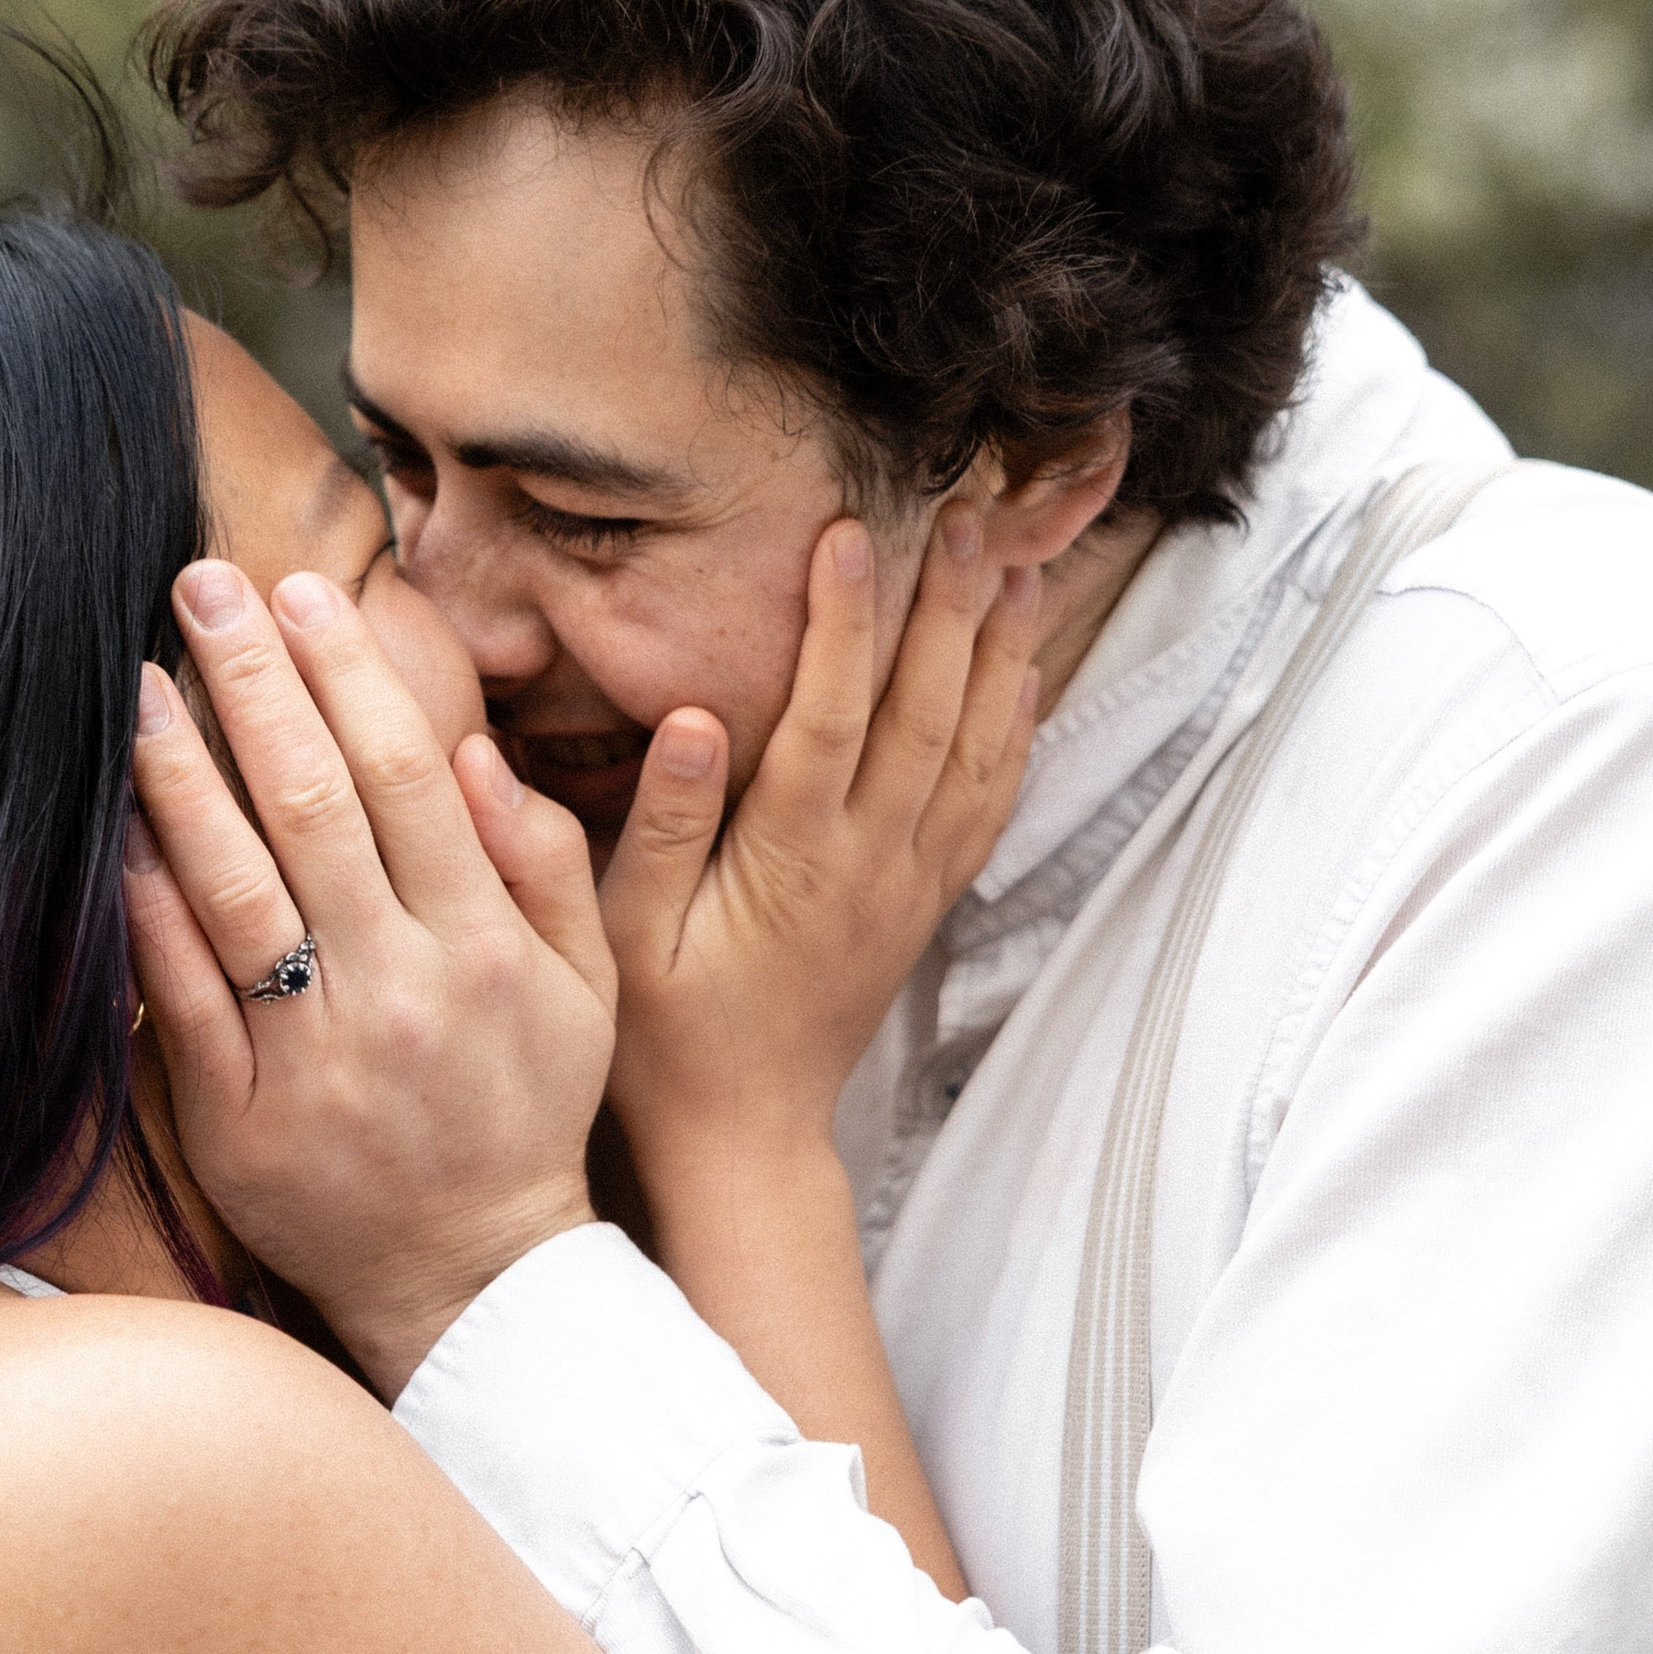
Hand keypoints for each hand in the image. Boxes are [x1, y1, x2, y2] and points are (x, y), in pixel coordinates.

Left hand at [123, 559, 615, 1398]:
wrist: (473, 1282)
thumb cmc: (525, 1112)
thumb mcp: (586, 988)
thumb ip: (544, 863)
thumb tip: (475, 751)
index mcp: (480, 946)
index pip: (405, 776)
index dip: (347, 673)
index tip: (302, 592)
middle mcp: (398, 990)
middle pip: (311, 805)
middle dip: (252, 682)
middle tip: (201, 587)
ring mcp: (312, 1056)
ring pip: (232, 888)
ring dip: (180, 774)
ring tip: (139, 683)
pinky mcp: (239, 1117)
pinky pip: (177, 992)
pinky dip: (143, 904)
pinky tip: (114, 824)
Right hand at [601, 507, 1043, 1243]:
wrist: (743, 1137)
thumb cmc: (665, 1036)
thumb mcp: (628, 933)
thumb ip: (668, 824)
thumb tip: (696, 716)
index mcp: (791, 861)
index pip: (827, 715)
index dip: (842, 618)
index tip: (848, 531)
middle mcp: (868, 864)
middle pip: (926, 714)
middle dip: (948, 607)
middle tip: (968, 517)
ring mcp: (909, 885)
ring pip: (974, 751)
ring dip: (999, 654)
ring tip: (1018, 567)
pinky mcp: (925, 903)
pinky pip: (988, 806)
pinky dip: (1014, 733)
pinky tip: (1024, 675)